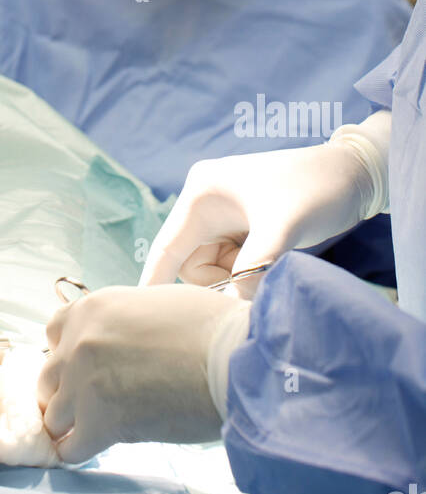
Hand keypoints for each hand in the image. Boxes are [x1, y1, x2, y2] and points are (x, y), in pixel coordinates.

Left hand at [39, 285, 236, 461]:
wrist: (229, 359)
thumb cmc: (208, 328)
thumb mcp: (152, 304)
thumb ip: (123, 323)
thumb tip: (122, 343)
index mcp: (91, 309)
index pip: (53, 334)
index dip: (69, 353)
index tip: (86, 367)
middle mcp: (77, 343)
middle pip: (48, 378)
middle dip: (67, 391)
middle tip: (94, 401)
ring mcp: (83, 384)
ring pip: (53, 416)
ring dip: (73, 423)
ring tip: (98, 428)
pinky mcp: (98, 424)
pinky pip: (69, 449)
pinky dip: (80, 451)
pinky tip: (100, 447)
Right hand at [139, 143, 375, 291]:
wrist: (355, 175)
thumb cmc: (315, 190)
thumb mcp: (281, 230)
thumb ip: (252, 271)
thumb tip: (230, 309)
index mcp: (202, 194)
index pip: (167, 247)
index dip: (152, 282)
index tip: (139, 318)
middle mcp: (207, 204)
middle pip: (193, 265)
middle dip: (220, 282)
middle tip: (256, 285)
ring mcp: (227, 217)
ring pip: (216, 269)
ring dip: (240, 279)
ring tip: (275, 266)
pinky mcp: (246, 228)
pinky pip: (235, 264)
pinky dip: (251, 273)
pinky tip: (276, 263)